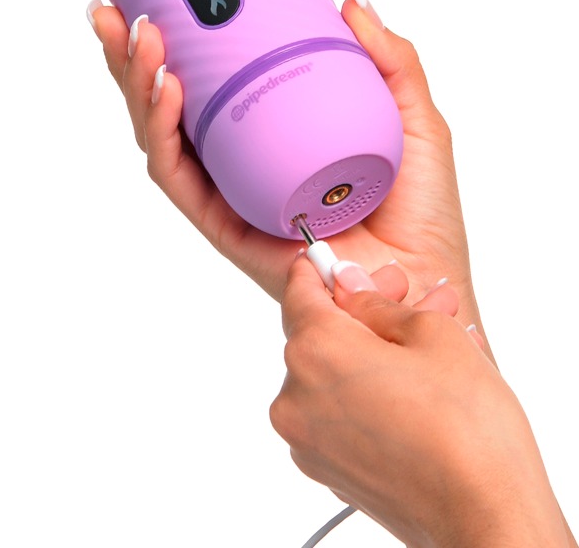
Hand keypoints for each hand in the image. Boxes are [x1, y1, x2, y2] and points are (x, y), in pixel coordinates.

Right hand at [87, 0, 478, 327]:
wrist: (427, 282)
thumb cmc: (421, 209)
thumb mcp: (410, 111)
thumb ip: (387, 55)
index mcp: (269, 133)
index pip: (208, 80)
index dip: (174, 38)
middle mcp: (239, 162)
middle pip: (168, 103)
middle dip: (132, 55)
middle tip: (114, 8)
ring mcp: (229, 194)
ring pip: (161, 136)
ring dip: (139, 83)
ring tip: (141, 36)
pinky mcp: (227, 226)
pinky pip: (181, 178)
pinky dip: (165, 133)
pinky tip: (169, 89)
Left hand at [270, 254, 569, 546]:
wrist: (485, 517)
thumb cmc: (465, 431)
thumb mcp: (431, 333)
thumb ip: (377, 302)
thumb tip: (351, 286)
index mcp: (314, 351)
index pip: (299, 289)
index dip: (324, 269)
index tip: (343, 265)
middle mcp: (296, 396)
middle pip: (318, 333)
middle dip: (363, 312)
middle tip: (408, 300)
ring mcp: (308, 439)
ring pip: (332, 374)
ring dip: (370, 353)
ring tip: (427, 348)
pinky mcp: (326, 470)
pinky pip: (337, 412)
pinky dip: (365, 392)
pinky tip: (413, 387)